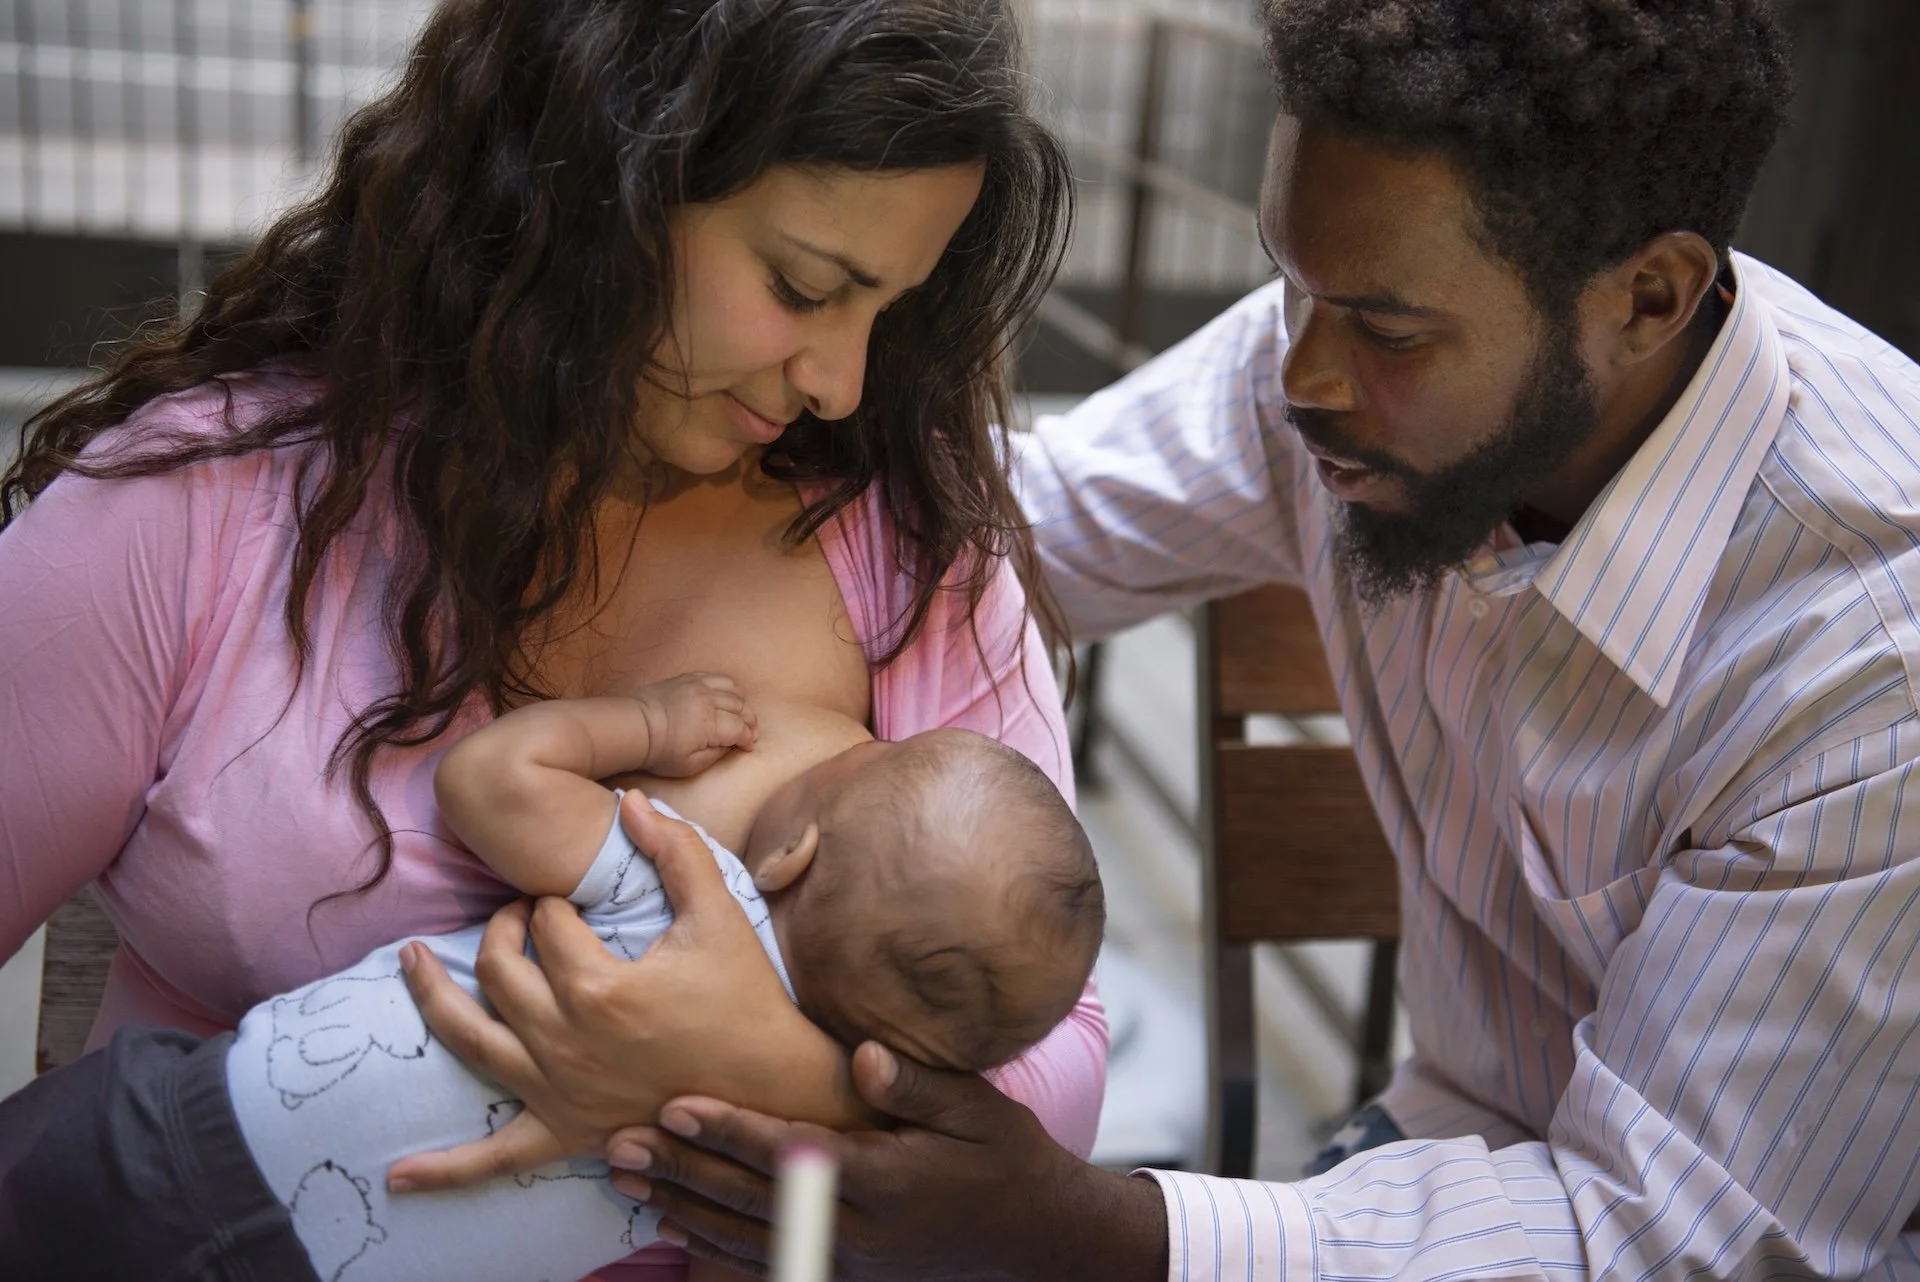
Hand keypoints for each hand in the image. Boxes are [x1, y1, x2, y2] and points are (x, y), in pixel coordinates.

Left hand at [389, 794, 854, 1190]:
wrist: (773, 1086)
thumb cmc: (747, 999)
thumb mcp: (719, 915)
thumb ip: (676, 852)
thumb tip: (631, 801)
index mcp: (599, 988)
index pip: (548, 923)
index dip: (552, 899)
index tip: (566, 897)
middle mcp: (566, 1041)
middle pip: (499, 969)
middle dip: (502, 928)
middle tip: (519, 916)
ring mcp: (559, 1091)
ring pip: (470, 1038)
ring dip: (432, 997)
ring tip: (412, 961)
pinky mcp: (564, 1132)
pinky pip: (495, 1157)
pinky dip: (446, 1170)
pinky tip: (398, 1176)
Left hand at [606, 1042, 1169, 1281]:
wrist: (1033, 1235)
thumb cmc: (1003, 1158)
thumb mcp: (975, 1108)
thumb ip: (916, 1084)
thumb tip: (862, 1057)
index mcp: (880, 1179)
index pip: (786, 1150)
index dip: (727, 1129)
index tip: (676, 1105)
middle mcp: (853, 1227)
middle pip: (748, 1198)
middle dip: (681, 1170)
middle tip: (622, 1145)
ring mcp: (845, 1259)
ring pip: (745, 1237)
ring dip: (683, 1208)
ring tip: (631, 1181)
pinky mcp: (844, 1275)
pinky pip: (766, 1264)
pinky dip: (714, 1249)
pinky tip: (678, 1229)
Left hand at [634, 672, 756, 776]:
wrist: (634, 727)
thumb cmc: (660, 751)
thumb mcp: (690, 765)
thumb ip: (716, 754)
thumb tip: (730, 744)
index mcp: (711, 724)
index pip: (741, 728)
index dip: (748, 738)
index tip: (748, 746)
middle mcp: (709, 700)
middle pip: (741, 707)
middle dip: (750, 721)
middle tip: (749, 732)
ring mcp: (698, 685)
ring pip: (733, 688)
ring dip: (741, 702)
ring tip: (740, 713)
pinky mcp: (688, 678)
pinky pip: (716, 677)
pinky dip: (726, 686)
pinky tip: (724, 696)